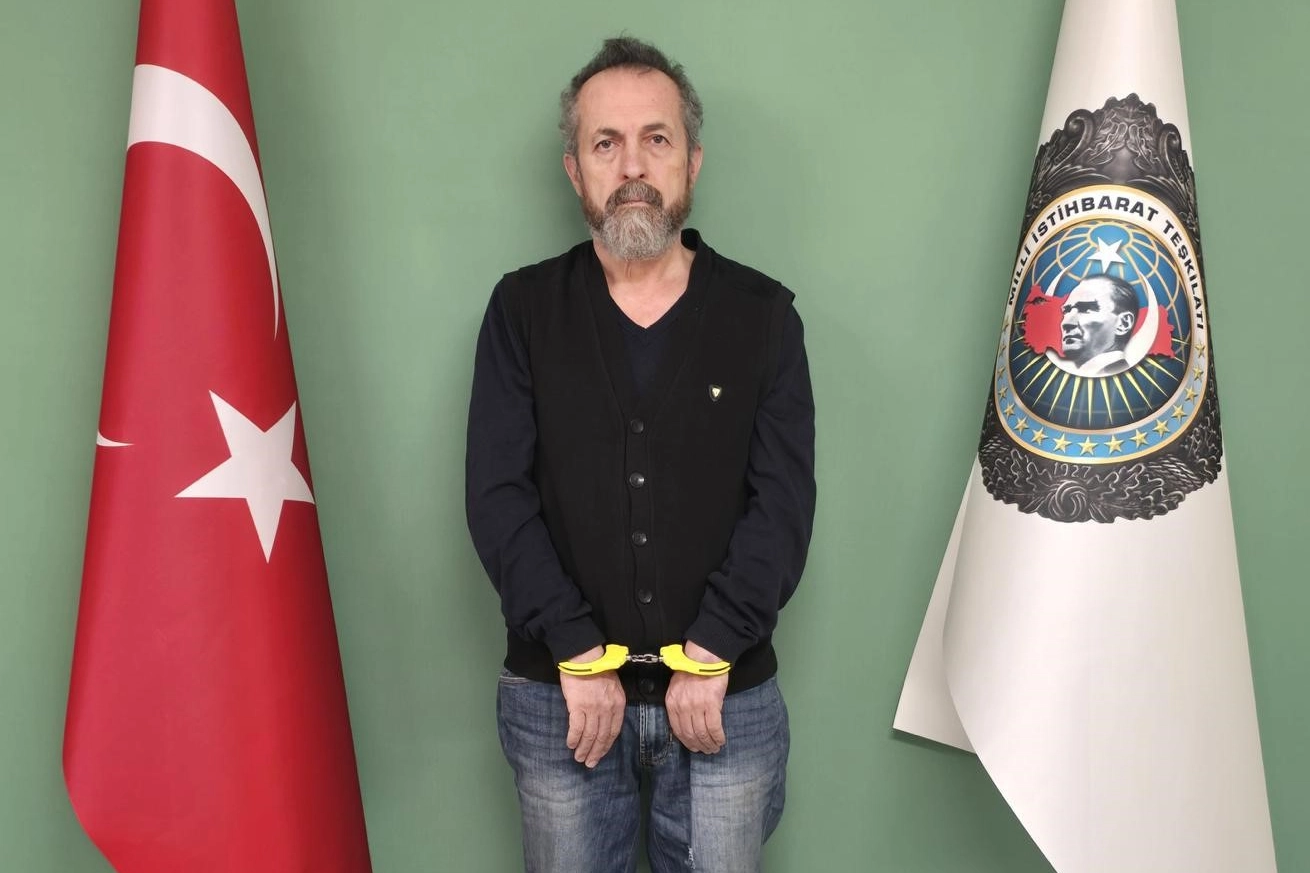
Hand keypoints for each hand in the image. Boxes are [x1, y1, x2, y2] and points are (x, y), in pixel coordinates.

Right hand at [558, 646, 624, 767]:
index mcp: (618, 703)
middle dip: (596, 752)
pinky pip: (577, 728)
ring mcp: (593, 708)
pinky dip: (574, 738)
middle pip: (603, 736)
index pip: (614, 730)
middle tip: (590, 763)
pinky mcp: (578, 706)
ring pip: (590, 735)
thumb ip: (612, 702)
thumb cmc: (597, 668)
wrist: (584, 656)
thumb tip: (606, 717)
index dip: (607, 745)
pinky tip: (570, 744)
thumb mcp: (613, 685)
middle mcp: (608, 708)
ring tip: (579, 758)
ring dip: (584, 749)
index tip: (601, 754)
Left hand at [664, 641, 728, 753]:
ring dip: (709, 743)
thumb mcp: (677, 687)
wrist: (704, 657)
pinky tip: (721, 741)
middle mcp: (682, 707)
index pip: (677, 729)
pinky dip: (717, 737)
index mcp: (672, 702)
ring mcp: (696, 706)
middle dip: (698, 745)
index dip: (686, 741)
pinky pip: (714, 727)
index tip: (693, 747)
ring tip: (714, 748)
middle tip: (706, 751)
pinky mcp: (711, 704)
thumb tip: (686, 720)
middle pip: (689, 733)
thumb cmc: (692, 669)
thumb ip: (679, 703)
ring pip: (702, 733)